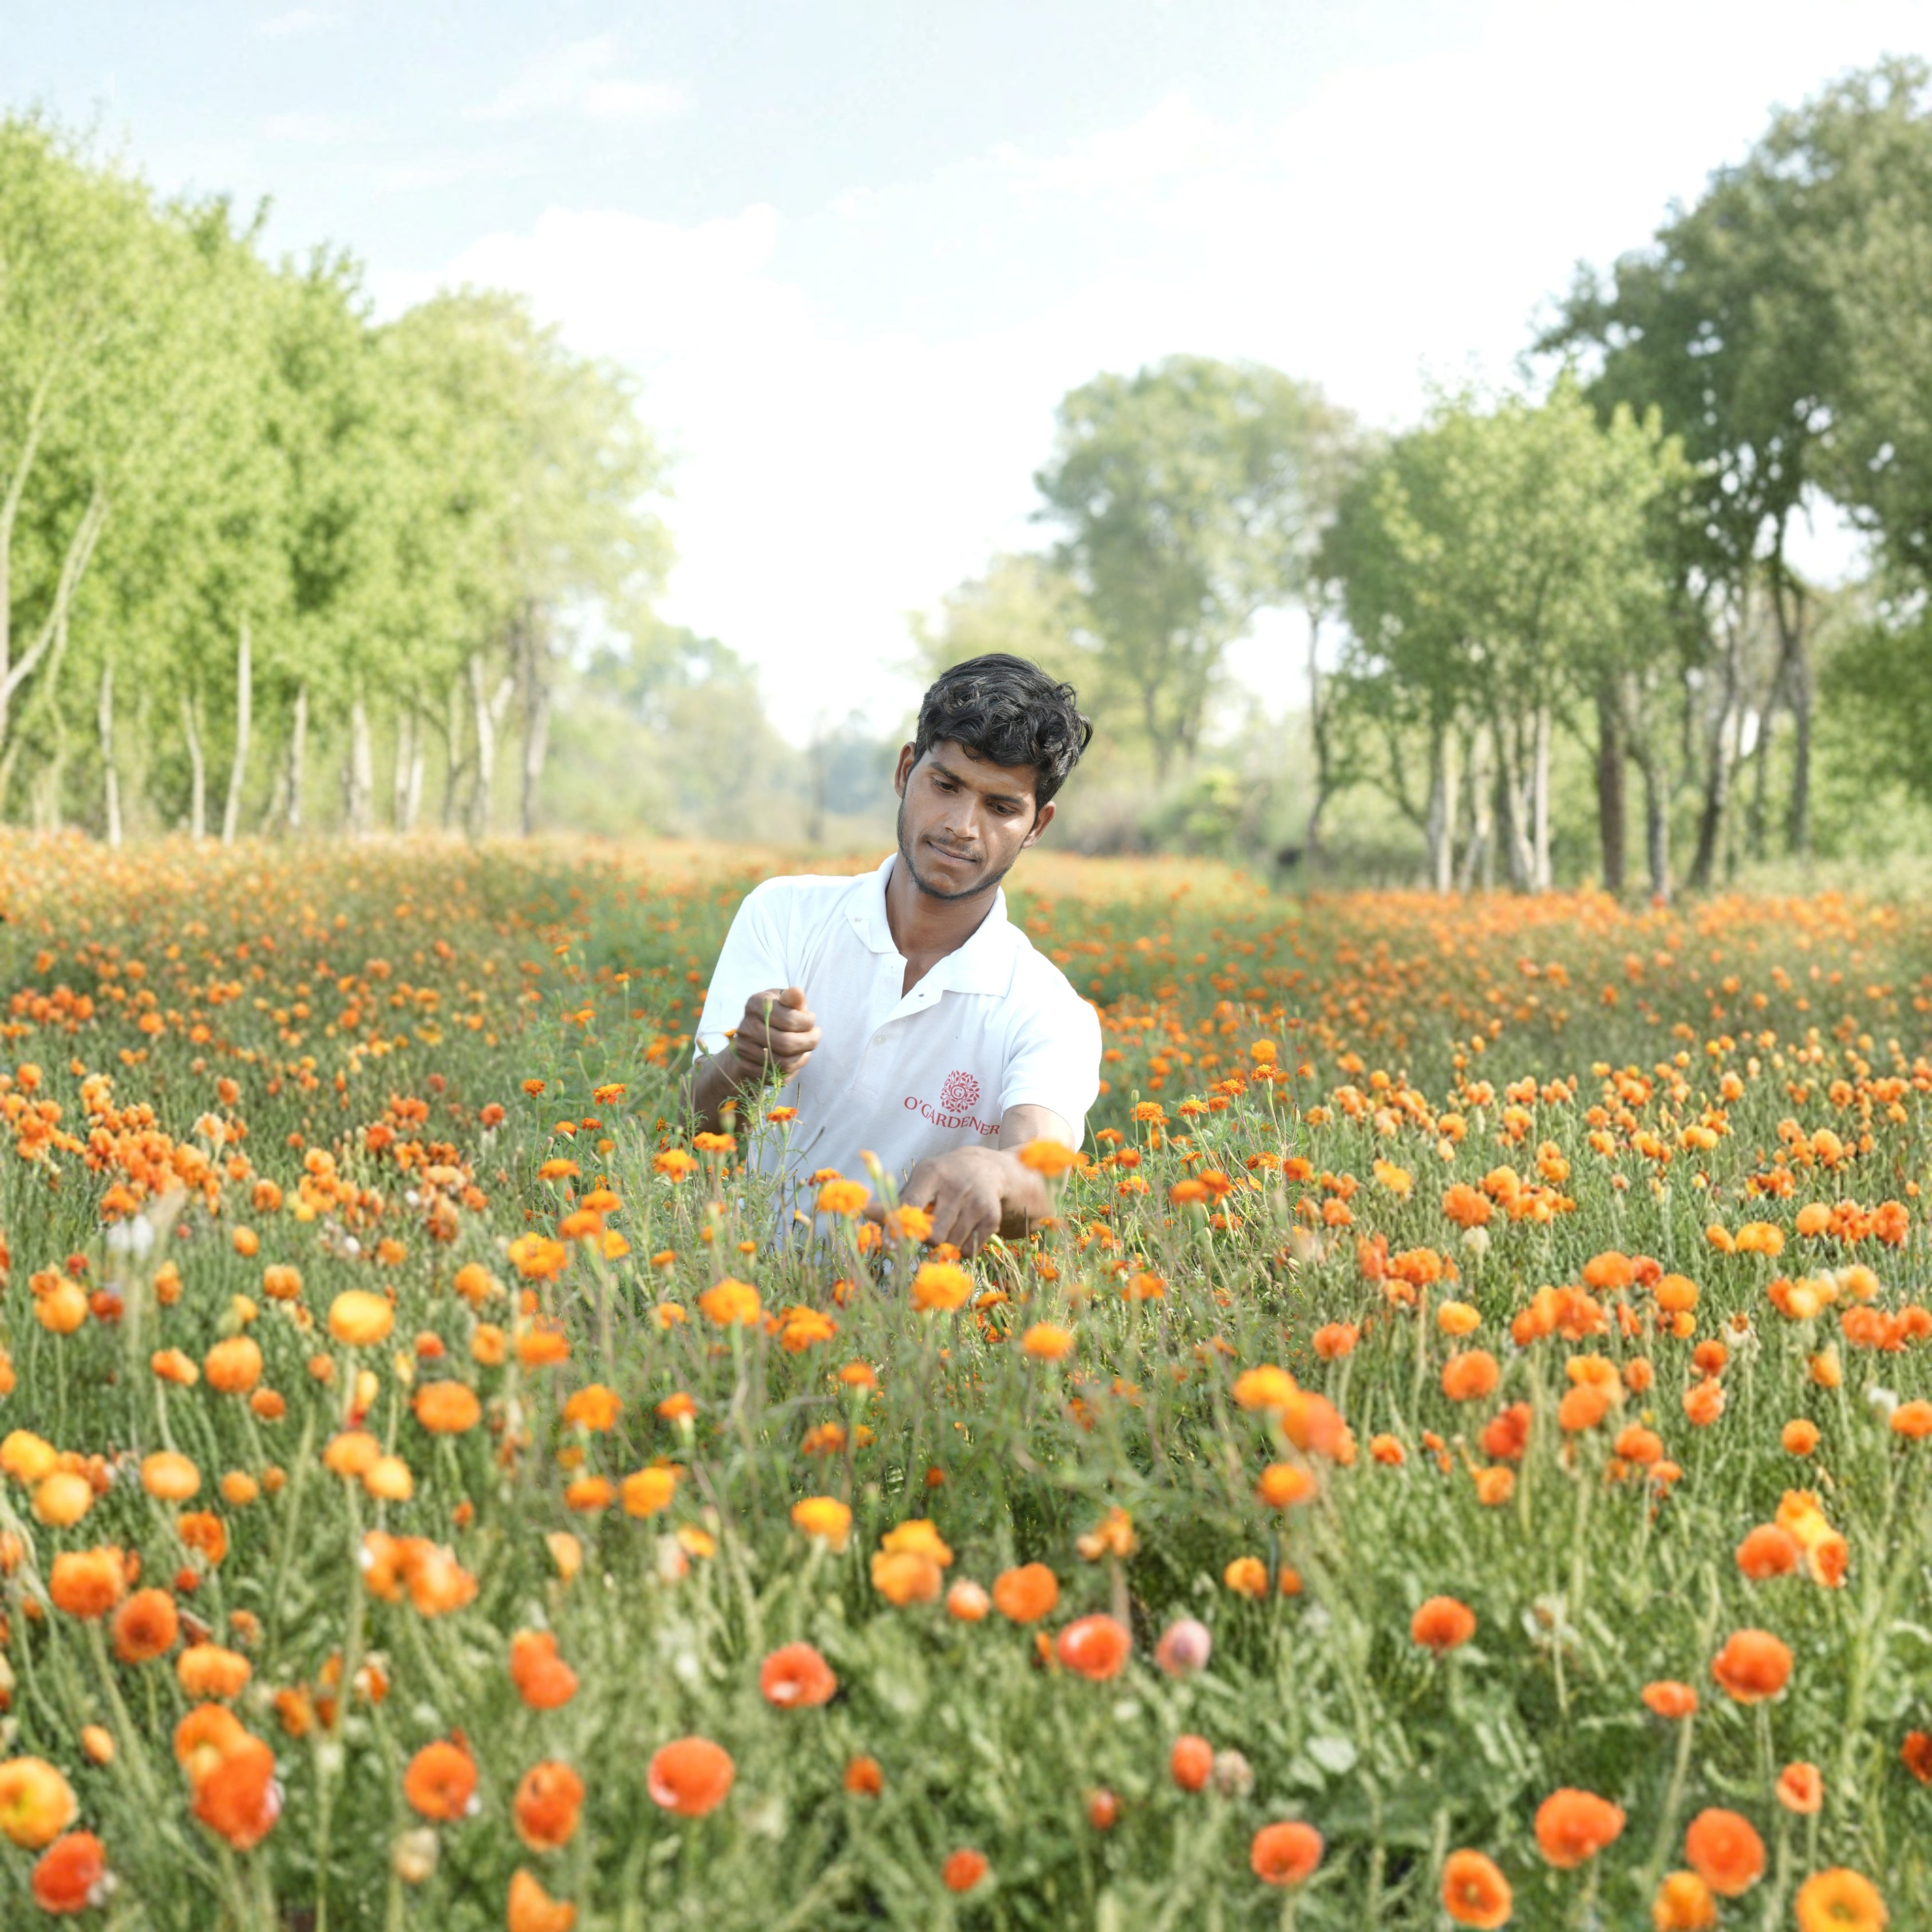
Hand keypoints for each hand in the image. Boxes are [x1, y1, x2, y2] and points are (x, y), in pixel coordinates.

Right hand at [730, 986, 819, 1084]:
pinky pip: (778, 1076)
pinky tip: (795, 1058)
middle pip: (787, 1043)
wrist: (752, 1038)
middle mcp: (746, 1027)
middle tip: (816, 1036)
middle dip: (810, 1041)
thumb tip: (798, 993)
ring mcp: (744, 1049)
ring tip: (807, 1048)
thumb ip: (793, 998)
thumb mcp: (783, 1001)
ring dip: (803, 1057)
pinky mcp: (746, 1068)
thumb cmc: (776, 1014)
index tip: (811, 1020)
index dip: (808, 1022)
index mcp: (755, 1004)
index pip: (789, 1019)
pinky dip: (793, 1069)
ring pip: (784, 1063)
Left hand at [893, 1146, 1014, 1256]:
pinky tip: (963, 1230)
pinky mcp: (992, 1217)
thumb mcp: (919, 1181)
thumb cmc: (942, 1179)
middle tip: (928, 1230)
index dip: (899, 1228)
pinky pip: (969, 1249)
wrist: (986, 1169)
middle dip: (926, 1239)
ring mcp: (977, 1201)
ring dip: (944, 1244)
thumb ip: (894, 1201)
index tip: (889, 1246)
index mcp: (932, 1173)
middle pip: (933, 1234)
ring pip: (951, 1244)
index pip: (912, 1204)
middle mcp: (956, 1185)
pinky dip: (962, 1247)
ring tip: (946, 1227)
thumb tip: (864, 1211)